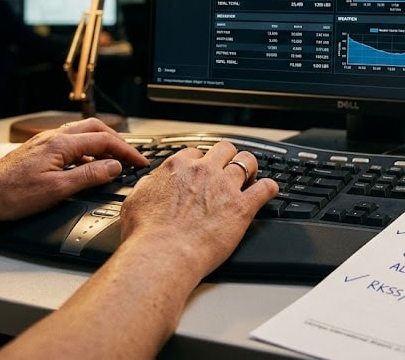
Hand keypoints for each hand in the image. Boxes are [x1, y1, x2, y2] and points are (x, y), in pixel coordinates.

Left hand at [0, 118, 147, 228]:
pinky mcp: (37, 150)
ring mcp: (44, 142)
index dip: (126, 151)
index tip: (139, 162)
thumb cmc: (11, 195)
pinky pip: (69, 142)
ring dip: (101, 143)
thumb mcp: (58, 189)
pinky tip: (85, 165)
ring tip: (111, 161)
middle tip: (129, 157)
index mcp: (61, 144)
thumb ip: (89, 175)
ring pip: (81, 133)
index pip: (104, 140)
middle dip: (116, 141)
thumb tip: (114, 166)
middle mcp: (53, 137)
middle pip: (95, 128)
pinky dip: (86, 149)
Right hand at [119, 141, 278, 275]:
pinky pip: (266, 188)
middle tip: (229, 169)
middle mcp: (204, 171)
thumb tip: (153, 182)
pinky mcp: (242, 207)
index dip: (200, 162)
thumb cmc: (146, 235)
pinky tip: (268, 191)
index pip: (195, 152)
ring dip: (250, 168)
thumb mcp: (135, 201)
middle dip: (228, 157)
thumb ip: (149, 186)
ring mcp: (225, 187)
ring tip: (251, 177)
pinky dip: (269, 188)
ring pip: (247, 161)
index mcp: (178, 168)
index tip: (203, 171)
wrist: (162, 255)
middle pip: (225, 149)